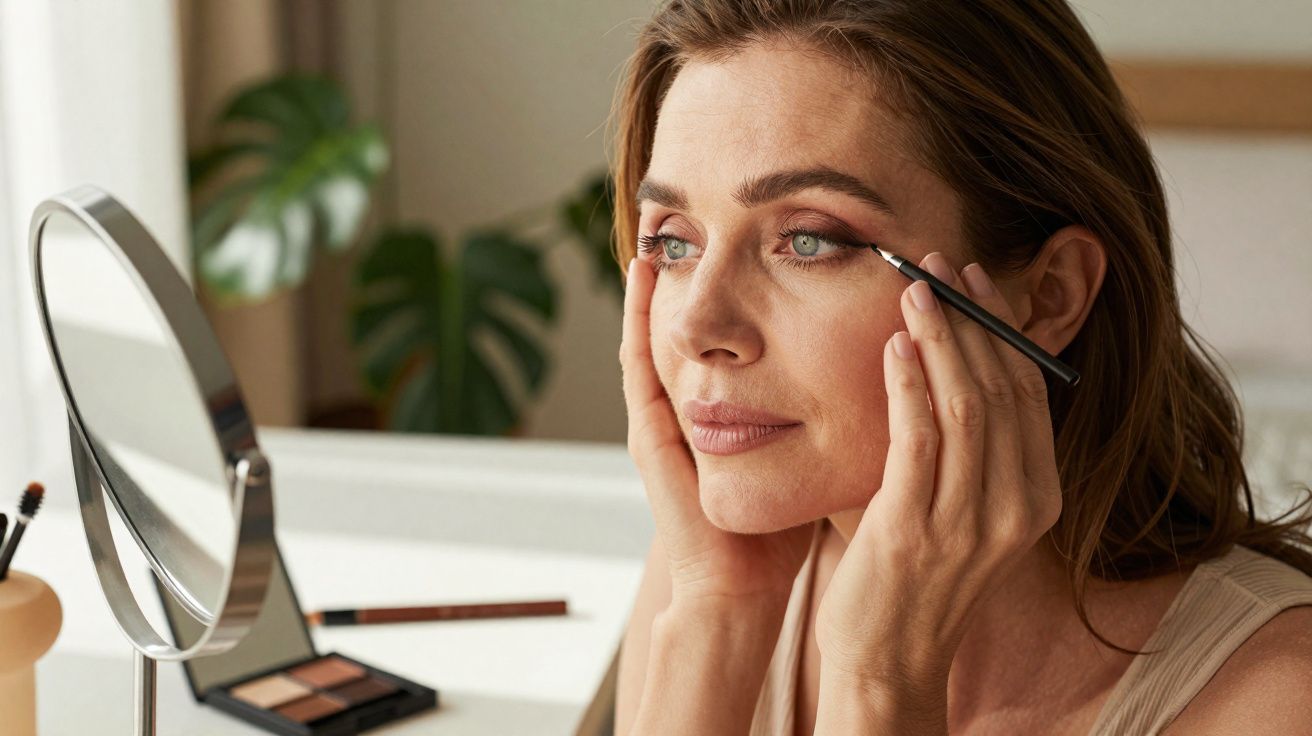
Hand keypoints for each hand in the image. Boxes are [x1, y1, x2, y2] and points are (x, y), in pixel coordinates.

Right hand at [620, 255, 815, 608]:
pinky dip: (635, 319)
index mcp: (725, 414)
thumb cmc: (782, 529)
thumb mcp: (810, 455)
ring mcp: (662, 420)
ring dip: (656, 285)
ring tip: (662, 231)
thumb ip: (830, 414)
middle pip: (687, 330)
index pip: (725, 340)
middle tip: (697, 222)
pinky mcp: (649, 434)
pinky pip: (637, 366)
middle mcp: (688, 409)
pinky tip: (640, 278)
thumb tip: (881, 369)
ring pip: (656, 335)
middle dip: (692, 279)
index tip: (755, 239)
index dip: (734, 292)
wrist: (740, 587)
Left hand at [814, 252, 1063, 694]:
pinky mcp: (914, 529)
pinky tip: (895, 346)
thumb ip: (972, 446)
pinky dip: (909, 385)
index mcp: (1038, 498)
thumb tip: (953, 358)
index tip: (975, 279)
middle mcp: (1015, 508)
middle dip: (970, 317)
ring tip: (913, 289)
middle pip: (1002, 387)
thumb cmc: (918, 573)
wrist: (889, 658)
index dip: (1003, 328)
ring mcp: (969, 522)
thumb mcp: (966, 506)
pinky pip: (920, 439)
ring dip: (939, 337)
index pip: (1030, 391)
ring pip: (966, 404)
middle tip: (936, 264)